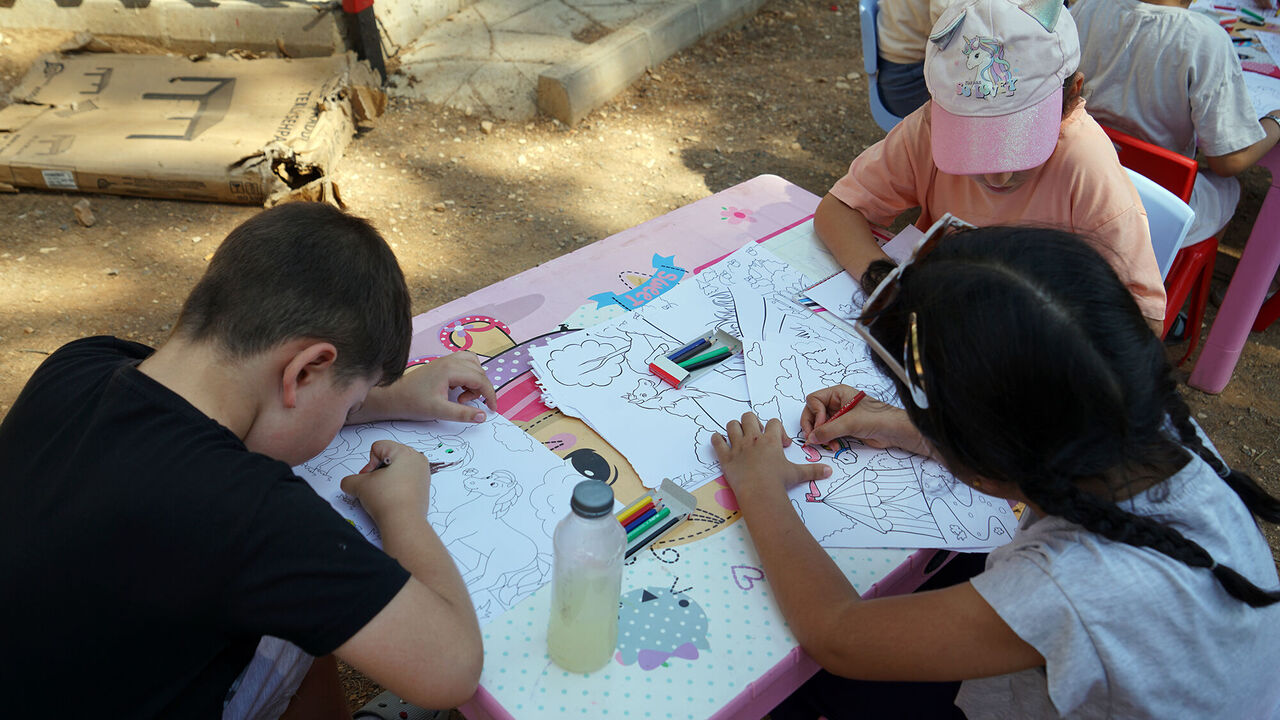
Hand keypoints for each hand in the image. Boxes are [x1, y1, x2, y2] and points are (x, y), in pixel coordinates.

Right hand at [341, 440, 432, 522]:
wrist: (404, 523)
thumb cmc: (387, 500)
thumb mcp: (359, 485)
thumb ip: (350, 479)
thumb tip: (349, 483)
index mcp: (405, 452)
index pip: (378, 447)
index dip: (368, 464)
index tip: (370, 479)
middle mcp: (418, 459)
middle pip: (388, 458)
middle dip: (377, 471)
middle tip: (375, 486)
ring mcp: (423, 474)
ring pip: (396, 470)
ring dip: (386, 480)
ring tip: (385, 493)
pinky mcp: (423, 487)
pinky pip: (405, 480)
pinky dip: (396, 487)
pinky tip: (393, 498)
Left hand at [358, 352, 496, 424]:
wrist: (394, 396)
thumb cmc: (413, 402)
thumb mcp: (439, 411)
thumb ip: (463, 413)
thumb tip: (483, 416)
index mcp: (451, 369)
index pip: (480, 379)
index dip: (490, 394)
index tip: (492, 408)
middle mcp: (450, 360)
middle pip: (479, 371)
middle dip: (480, 389)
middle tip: (468, 404)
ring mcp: (446, 360)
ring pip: (473, 365)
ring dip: (475, 380)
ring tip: (462, 396)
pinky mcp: (443, 364)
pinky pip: (465, 364)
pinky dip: (468, 376)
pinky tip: (457, 389)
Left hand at [712, 412, 830, 501]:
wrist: (760, 493)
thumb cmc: (778, 482)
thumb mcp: (798, 474)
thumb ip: (813, 470)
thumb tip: (829, 471)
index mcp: (771, 440)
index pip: (774, 423)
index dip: (778, 430)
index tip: (781, 444)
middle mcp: (753, 439)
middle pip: (749, 417)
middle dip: (753, 422)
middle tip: (757, 435)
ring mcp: (738, 447)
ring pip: (732, 425)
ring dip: (734, 428)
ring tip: (739, 436)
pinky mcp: (726, 457)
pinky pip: (717, 442)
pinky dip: (717, 440)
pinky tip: (720, 441)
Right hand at [800, 384, 930, 455]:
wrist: (895, 432)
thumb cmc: (877, 418)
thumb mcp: (850, 422)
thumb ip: (828, 430)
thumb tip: (811, 438)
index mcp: (838, 393)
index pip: (813, 400)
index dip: (813, 414)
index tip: (819, 426)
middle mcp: (837, 403)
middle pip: (813, 413)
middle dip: (814, 427)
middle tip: (814, 438)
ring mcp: (840, 416)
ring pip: (820, 425)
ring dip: (821, 436)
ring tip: (828, 444)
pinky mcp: (845, 428)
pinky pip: (829, 433)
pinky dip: (828, 440)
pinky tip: (834, 446)